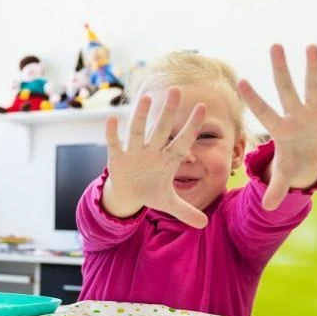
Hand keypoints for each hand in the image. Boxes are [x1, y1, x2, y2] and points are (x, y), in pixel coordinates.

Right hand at [102, 87, 209, 227]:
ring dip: (140, 116)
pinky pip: (114, 143)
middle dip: (168, 112)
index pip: (183, 141)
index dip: (192, 127)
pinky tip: (112, 118)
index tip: (203, 108)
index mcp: (168, 159)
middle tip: (176, 90)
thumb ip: (186, 211)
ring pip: (138, 131)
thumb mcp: (168, 203)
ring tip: (145, 98)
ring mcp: (134, 152)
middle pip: (162, 129)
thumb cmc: (150, 191)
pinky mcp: (117, 158)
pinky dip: (112, 133)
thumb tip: (205, 225)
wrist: (128, 193)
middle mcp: (152, 151)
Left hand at [238, 44, 316, 210]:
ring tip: (311, 46)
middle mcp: (296, 115)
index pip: (264, 112)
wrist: (311, 158)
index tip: (241, 81)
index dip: (254, 99)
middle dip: (281, 69)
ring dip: (314, 68)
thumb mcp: (284, 174)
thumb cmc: (292, 161)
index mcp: (281, 129)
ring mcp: (315, 114)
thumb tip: (266, 209)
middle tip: (274, 46)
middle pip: (286, 89)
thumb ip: (276, 187)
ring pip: (314, 87)